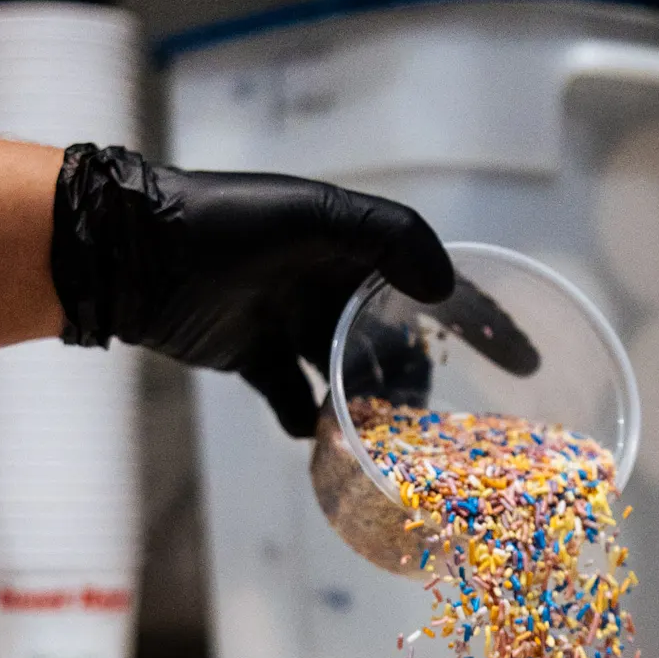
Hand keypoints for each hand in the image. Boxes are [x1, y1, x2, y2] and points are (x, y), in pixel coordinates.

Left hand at [50, 146, 454, 435]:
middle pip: (393, 340)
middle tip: (442, 421)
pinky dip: (307, 424)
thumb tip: (444, 284)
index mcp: (349, 245)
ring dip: (369, 407)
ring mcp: (286, 322)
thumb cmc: (226, 224)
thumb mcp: (313, 215)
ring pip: (346, 376)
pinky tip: (321, 443)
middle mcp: (323, 282)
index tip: (524, 361)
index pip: (431, 284)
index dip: (482, 320)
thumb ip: (387, 236)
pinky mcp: (248, 358)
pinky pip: (290, 399)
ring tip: (390, 440)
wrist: (134, 255)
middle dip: (420, 378)